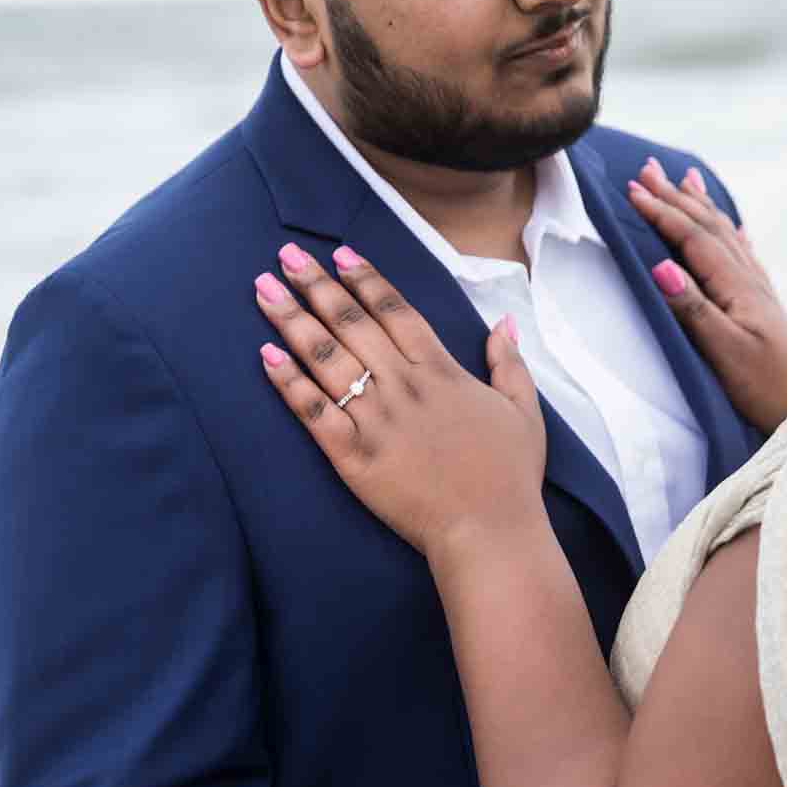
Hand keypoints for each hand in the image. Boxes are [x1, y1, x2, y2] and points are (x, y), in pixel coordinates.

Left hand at [256, 243, 547, 559]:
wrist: (489, 532)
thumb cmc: (510, 476)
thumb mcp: (524, 411)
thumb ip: (509, 363)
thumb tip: (503, 323)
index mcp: (440, 372)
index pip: (394, 311)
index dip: (365, 279)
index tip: (340, 254)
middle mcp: (403, 387)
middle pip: (351, 324)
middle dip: (315, 285)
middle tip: (286, 254)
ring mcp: (375, 421)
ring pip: (325, 359)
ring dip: (291, 321)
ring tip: (263, 289)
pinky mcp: (353, 457)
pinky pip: (313, 412)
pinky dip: (288, 383)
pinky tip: (265, 356)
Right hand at [627, 159, 786, 433]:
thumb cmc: (765, 388)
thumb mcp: (725, 352)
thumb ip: (694, 309)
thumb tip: (660, 266)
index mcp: (738, 287)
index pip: (693, 239)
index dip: (662, 212)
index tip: (632, 189)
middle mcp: (750, 280)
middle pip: (708, 227)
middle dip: (676, 196)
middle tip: (649, 167)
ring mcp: (760, 291)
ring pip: (725, 235)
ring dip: (702, 206)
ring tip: (686, 179)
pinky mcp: (764, 306)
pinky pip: (743, 255)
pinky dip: (730, 233)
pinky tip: (733, 227)